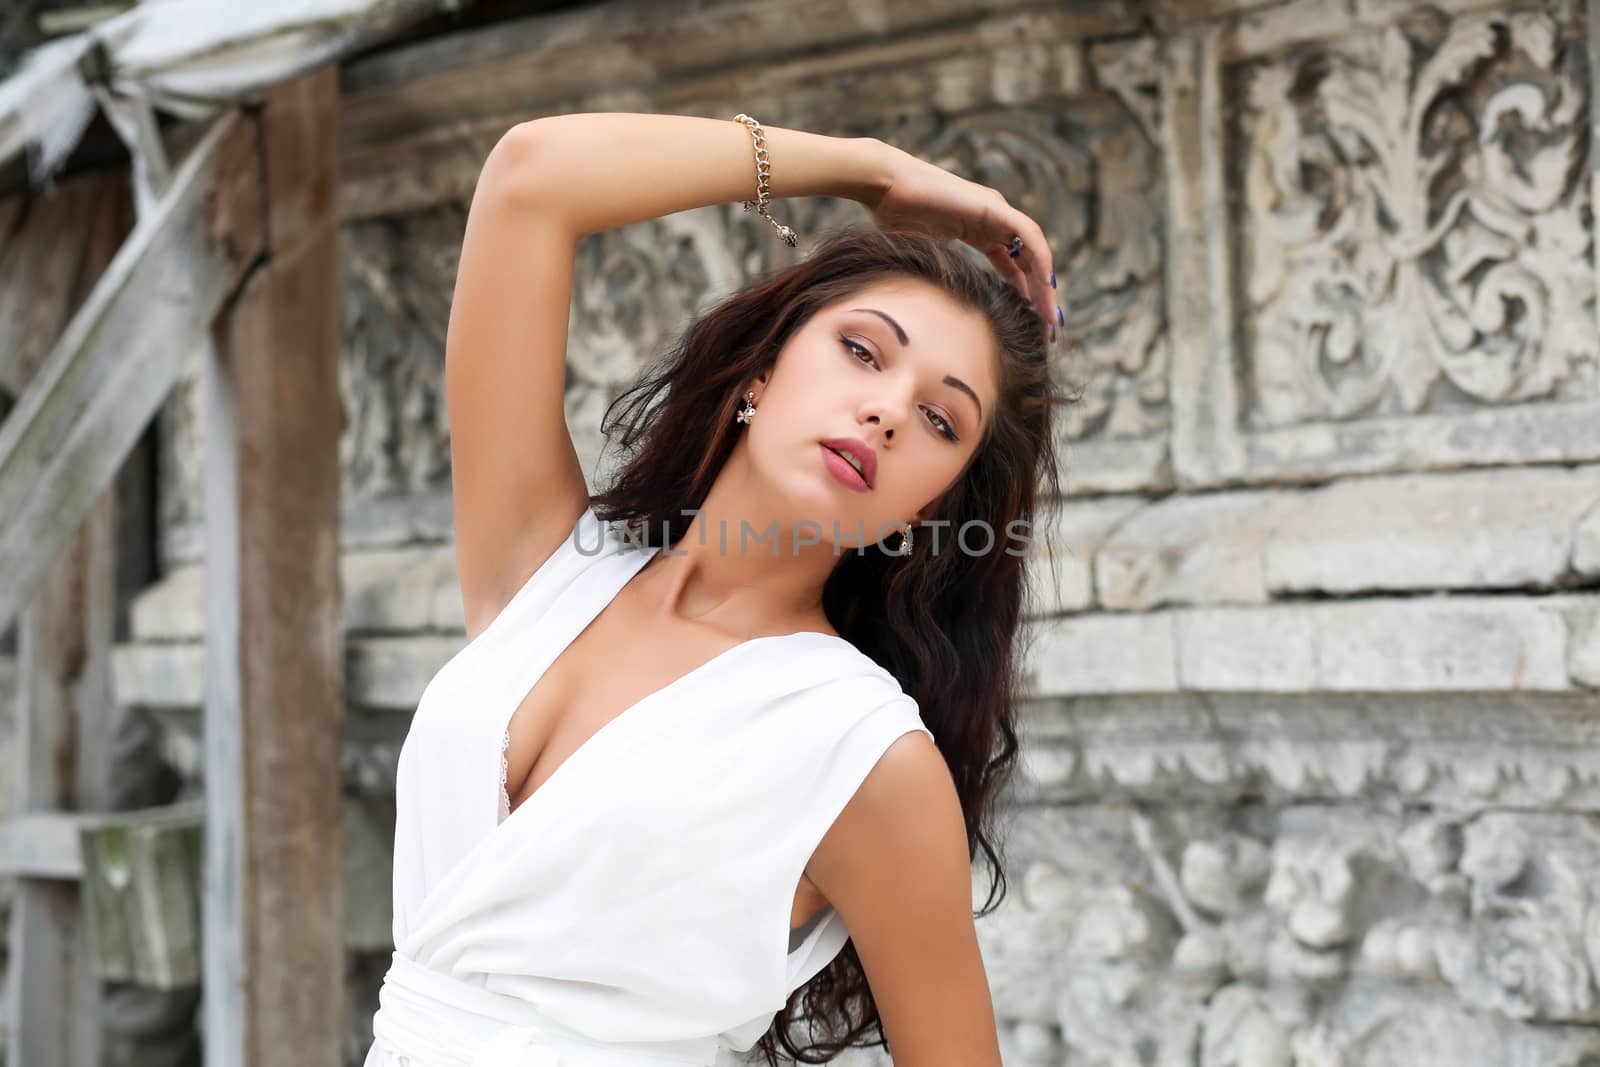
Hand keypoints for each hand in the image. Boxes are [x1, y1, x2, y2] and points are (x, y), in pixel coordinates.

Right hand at [856, 141, 1058, 342]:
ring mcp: (996, 213)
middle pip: (1029, 263)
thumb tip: (941, 317)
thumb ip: (939, 278)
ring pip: (1034, 251)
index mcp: (979, 233)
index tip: (1031, 323)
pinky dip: (1040, 260)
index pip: (1013, 268)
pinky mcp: (994, 207)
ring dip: (1045, 285)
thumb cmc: (893, 219)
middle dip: (1041, 296)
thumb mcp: (924, 258)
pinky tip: (1046, 285)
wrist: (885, 187)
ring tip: (1051, 317)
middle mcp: (993, 222)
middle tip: (1049, 328)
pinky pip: (1028, 235)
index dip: (1024, 295)